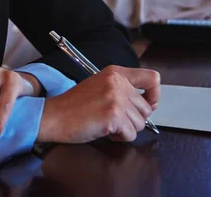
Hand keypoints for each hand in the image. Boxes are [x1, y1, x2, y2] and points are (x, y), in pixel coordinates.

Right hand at [37, 66, 159, 143]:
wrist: (56, 115)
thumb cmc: (75, 104)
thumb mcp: (101, 86)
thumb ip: (123, 89)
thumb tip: (150, 103)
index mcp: (115, 72)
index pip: (152, 78)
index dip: (154, 94)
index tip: (148, 103)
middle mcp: (118, 82)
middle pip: (146, 108)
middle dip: (133, 118)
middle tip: (114, 117)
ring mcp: (116, 98)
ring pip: (140, 123)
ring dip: (126, 128)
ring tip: (107, 123)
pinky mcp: (113, 115)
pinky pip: (130, 134)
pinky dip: (119, 137)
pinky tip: (105, 130)